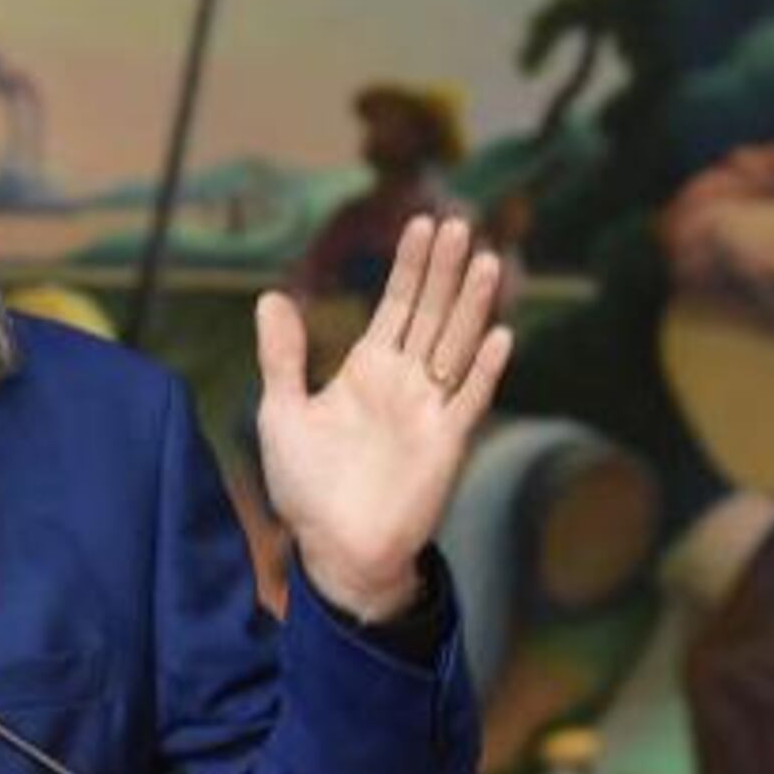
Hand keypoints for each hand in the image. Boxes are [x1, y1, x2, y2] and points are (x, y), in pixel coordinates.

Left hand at [253, 213, 510, 624]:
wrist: (335, 550)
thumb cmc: (308, 488)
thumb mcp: (283, 412)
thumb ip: (283, 356)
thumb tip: (271, 296)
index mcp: (368, 370)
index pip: (396, 305)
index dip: (410, 266)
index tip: (423, 223)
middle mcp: (404, 382)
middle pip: (432, 314)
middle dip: (444, 270)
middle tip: (459, 224)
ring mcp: (429, 410)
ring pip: (457, 345)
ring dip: (472, 306)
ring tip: (487, 261)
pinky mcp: (446, 443)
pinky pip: (470, 400)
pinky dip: (486, 370)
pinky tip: (503, 336)